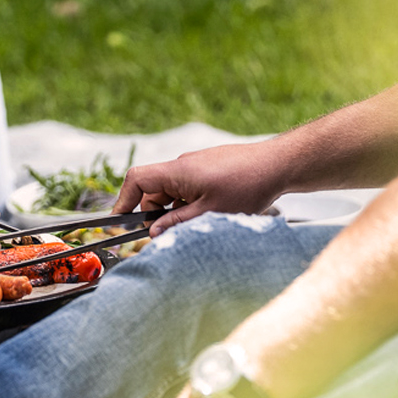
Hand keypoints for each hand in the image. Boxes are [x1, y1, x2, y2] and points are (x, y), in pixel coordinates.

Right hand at [115, 142, 288, 235]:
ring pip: (173, 191)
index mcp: (176, 171)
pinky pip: (188, 187)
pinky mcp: (208, 167)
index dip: (124, 200)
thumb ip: (177, 223)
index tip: (120, 221)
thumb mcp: (210, 212)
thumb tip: (153, 232)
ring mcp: (195, 164)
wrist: (278, 164)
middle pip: (154, 190)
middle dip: (157, 214)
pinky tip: (212, 212)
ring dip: (177, 210)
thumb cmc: (247, 185)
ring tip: (202, 222)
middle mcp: (182, 164)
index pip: (136, 180)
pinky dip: (191, 202)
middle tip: (172, 233)